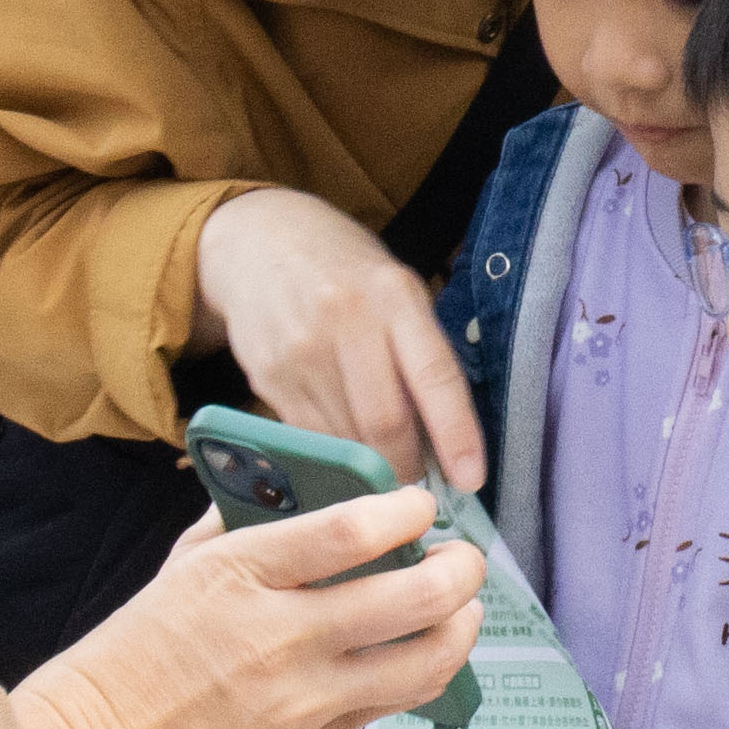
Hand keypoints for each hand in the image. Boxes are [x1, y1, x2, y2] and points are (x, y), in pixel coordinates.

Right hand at [8, 487, 483, 728]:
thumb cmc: (117, 672)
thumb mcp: (173, 578)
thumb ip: (235, 534)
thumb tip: (288, 499)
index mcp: (238, 572)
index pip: (350, 528)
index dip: (405, 510)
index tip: (420, 504)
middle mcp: (279, 631)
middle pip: (413, 594)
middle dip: (459, 573)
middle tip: (464, 563)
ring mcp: (299, 696)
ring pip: (422, 660)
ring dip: (459, 632)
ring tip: (464, 615)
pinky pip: (383, 710)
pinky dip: (413, 682)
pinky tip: (418, 664)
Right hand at [192, 187, 486, 491]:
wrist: (258, 242)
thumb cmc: (346, 271)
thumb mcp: (396, 288)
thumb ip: (421, 352)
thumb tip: (445, 440)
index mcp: (393, 295)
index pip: (434, 376)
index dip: (456, 434)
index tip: (470, 479)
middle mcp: (345, 321)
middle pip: (384, 423)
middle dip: (409, 467)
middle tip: (421, 486)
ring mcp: (300, 351)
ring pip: (346, 440)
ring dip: (371, 468)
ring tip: (386, 466)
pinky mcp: (266, 377)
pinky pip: (310, 437)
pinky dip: (335, 455)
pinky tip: (345, 449)